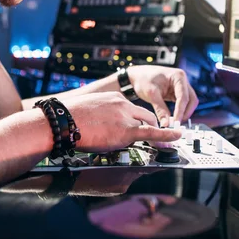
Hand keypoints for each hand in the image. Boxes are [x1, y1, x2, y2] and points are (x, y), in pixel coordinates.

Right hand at [66, 92, 180, 151]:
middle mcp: (122, 104)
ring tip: (168, 139)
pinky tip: (176, 136)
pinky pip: (152, 133)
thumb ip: (99, 115)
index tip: (133, 125)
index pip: (130, 109)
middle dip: (149, 125)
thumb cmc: (67, 118)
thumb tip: (98, 126)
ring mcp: (125, 117)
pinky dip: (166, 135)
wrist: (62, 121)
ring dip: (156, 132)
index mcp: (113, 98)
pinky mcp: (126, 130)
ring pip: (147, 124)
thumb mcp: (87, 109)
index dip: (134, 120)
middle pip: (144, 115)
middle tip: (152, 136)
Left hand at [127, 65, 197, 125]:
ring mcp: (181, 86)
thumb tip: (166, 125)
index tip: (176, 123)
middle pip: (191, 100)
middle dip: (185, 113)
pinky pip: (182, 103)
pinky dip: (179, 111)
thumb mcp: (151, 94)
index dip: (180, 111)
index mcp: (178, 76)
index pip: (183, 97)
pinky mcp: (177, 92)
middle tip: (176, 124)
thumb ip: (160, 110)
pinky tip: (172, 118)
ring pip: (189, 103)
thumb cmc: (143, 79)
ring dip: (184, 113)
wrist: (137, 75)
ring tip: (173, 122)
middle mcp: (182, 80)